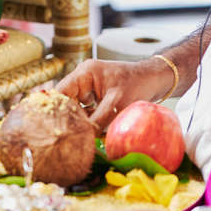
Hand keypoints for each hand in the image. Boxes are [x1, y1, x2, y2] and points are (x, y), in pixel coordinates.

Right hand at [57, 57, 173, 131]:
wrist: (156, 80)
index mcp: (84, 73)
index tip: (54, 126)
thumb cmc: (138, 84)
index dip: (56, 108)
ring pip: (75, 107)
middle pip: (66, 100)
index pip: (61, 91)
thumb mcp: (118, 103)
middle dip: (66, 117)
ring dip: (76, 121)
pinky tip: (86, 133)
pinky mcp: (96, 98)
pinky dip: (86, 122)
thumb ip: (99, 119)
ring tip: (73, 136)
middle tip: (64, 135)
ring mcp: (89, 88)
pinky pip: (85, 111)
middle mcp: (83, 79)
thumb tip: (85, 137)